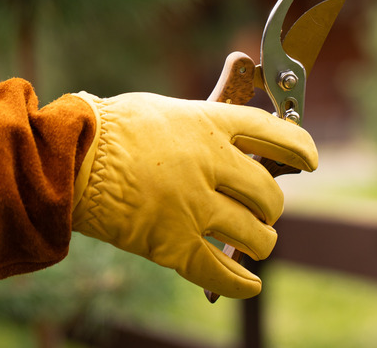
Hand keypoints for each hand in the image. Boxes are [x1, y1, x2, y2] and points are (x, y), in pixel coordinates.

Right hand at [71, 91, 317, 297]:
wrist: (66, 157)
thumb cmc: (111, 127)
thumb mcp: (166, 108)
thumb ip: (206, 114)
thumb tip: (237, 90)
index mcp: (210, 125)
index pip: (274, 134)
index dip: (299, 148)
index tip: (310, 160)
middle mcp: (211, 165)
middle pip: (269, 195)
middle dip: (272, 207)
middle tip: (263, 210)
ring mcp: (194, 206)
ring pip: (255, 236)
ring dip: (260, 242)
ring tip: (254, 241)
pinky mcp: (172, 244)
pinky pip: (219, 273)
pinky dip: (240, 284)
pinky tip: (250, 286)